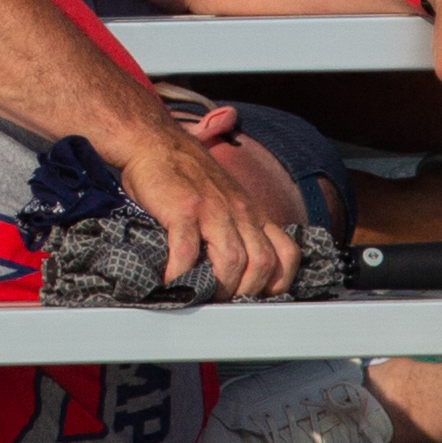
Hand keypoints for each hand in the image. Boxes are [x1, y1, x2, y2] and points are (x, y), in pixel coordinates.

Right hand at [117, 115, 297, 300]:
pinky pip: (187, 253)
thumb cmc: (186, 176)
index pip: (286, 253)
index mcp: (252, 213)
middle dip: (244, 292)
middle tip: (222, 300)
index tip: (255, 296)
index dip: (277, 282)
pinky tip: (169, 282)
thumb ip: (236, 228)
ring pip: (232, 262)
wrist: (155, 142)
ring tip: (197, 293)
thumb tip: (238, 272)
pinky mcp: (183, 209)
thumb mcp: (226, 198)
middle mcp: (240, 211)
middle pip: (262, 264)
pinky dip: (179, 274)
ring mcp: (213, 209)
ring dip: (216, 288)